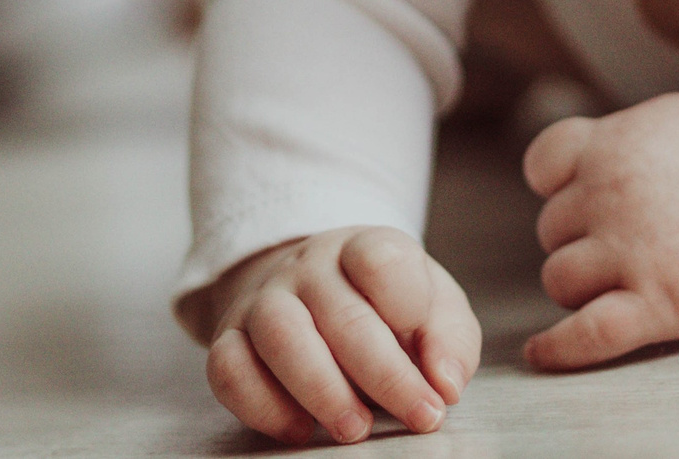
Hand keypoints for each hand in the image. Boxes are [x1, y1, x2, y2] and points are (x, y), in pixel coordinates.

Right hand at [200, 226, 481, 444]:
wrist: (311, 291)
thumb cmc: (384, 307)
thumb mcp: (433, 308)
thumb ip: (450, 340)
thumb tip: (446, 384)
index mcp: (363, 248)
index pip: (382, 260)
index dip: (411, 312)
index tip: (438, 369)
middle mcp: (309, 267)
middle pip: (342, 314)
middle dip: (385, 376)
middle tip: (418, 417)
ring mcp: (264, 299)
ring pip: (280, 335)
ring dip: (321, 390)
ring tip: (355, 428)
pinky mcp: (228, 337)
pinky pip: (229, 368)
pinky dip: (263, 407)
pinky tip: (300, 430)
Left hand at [520, 92, 678, 369]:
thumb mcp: (668, 120)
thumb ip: (616, 136)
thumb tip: (582, 155)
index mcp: (612, 144)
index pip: (543, 165)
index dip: (558, 184)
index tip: (582, 194)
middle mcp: (610, 193)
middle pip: (552, 228)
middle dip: (582, 237)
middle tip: (634, 239)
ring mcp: (630, 250)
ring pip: (560, 279)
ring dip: (583, 284)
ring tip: (629, 276)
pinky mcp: (657, 304)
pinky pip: (588, 333)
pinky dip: (560, 348)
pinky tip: (543, 354)